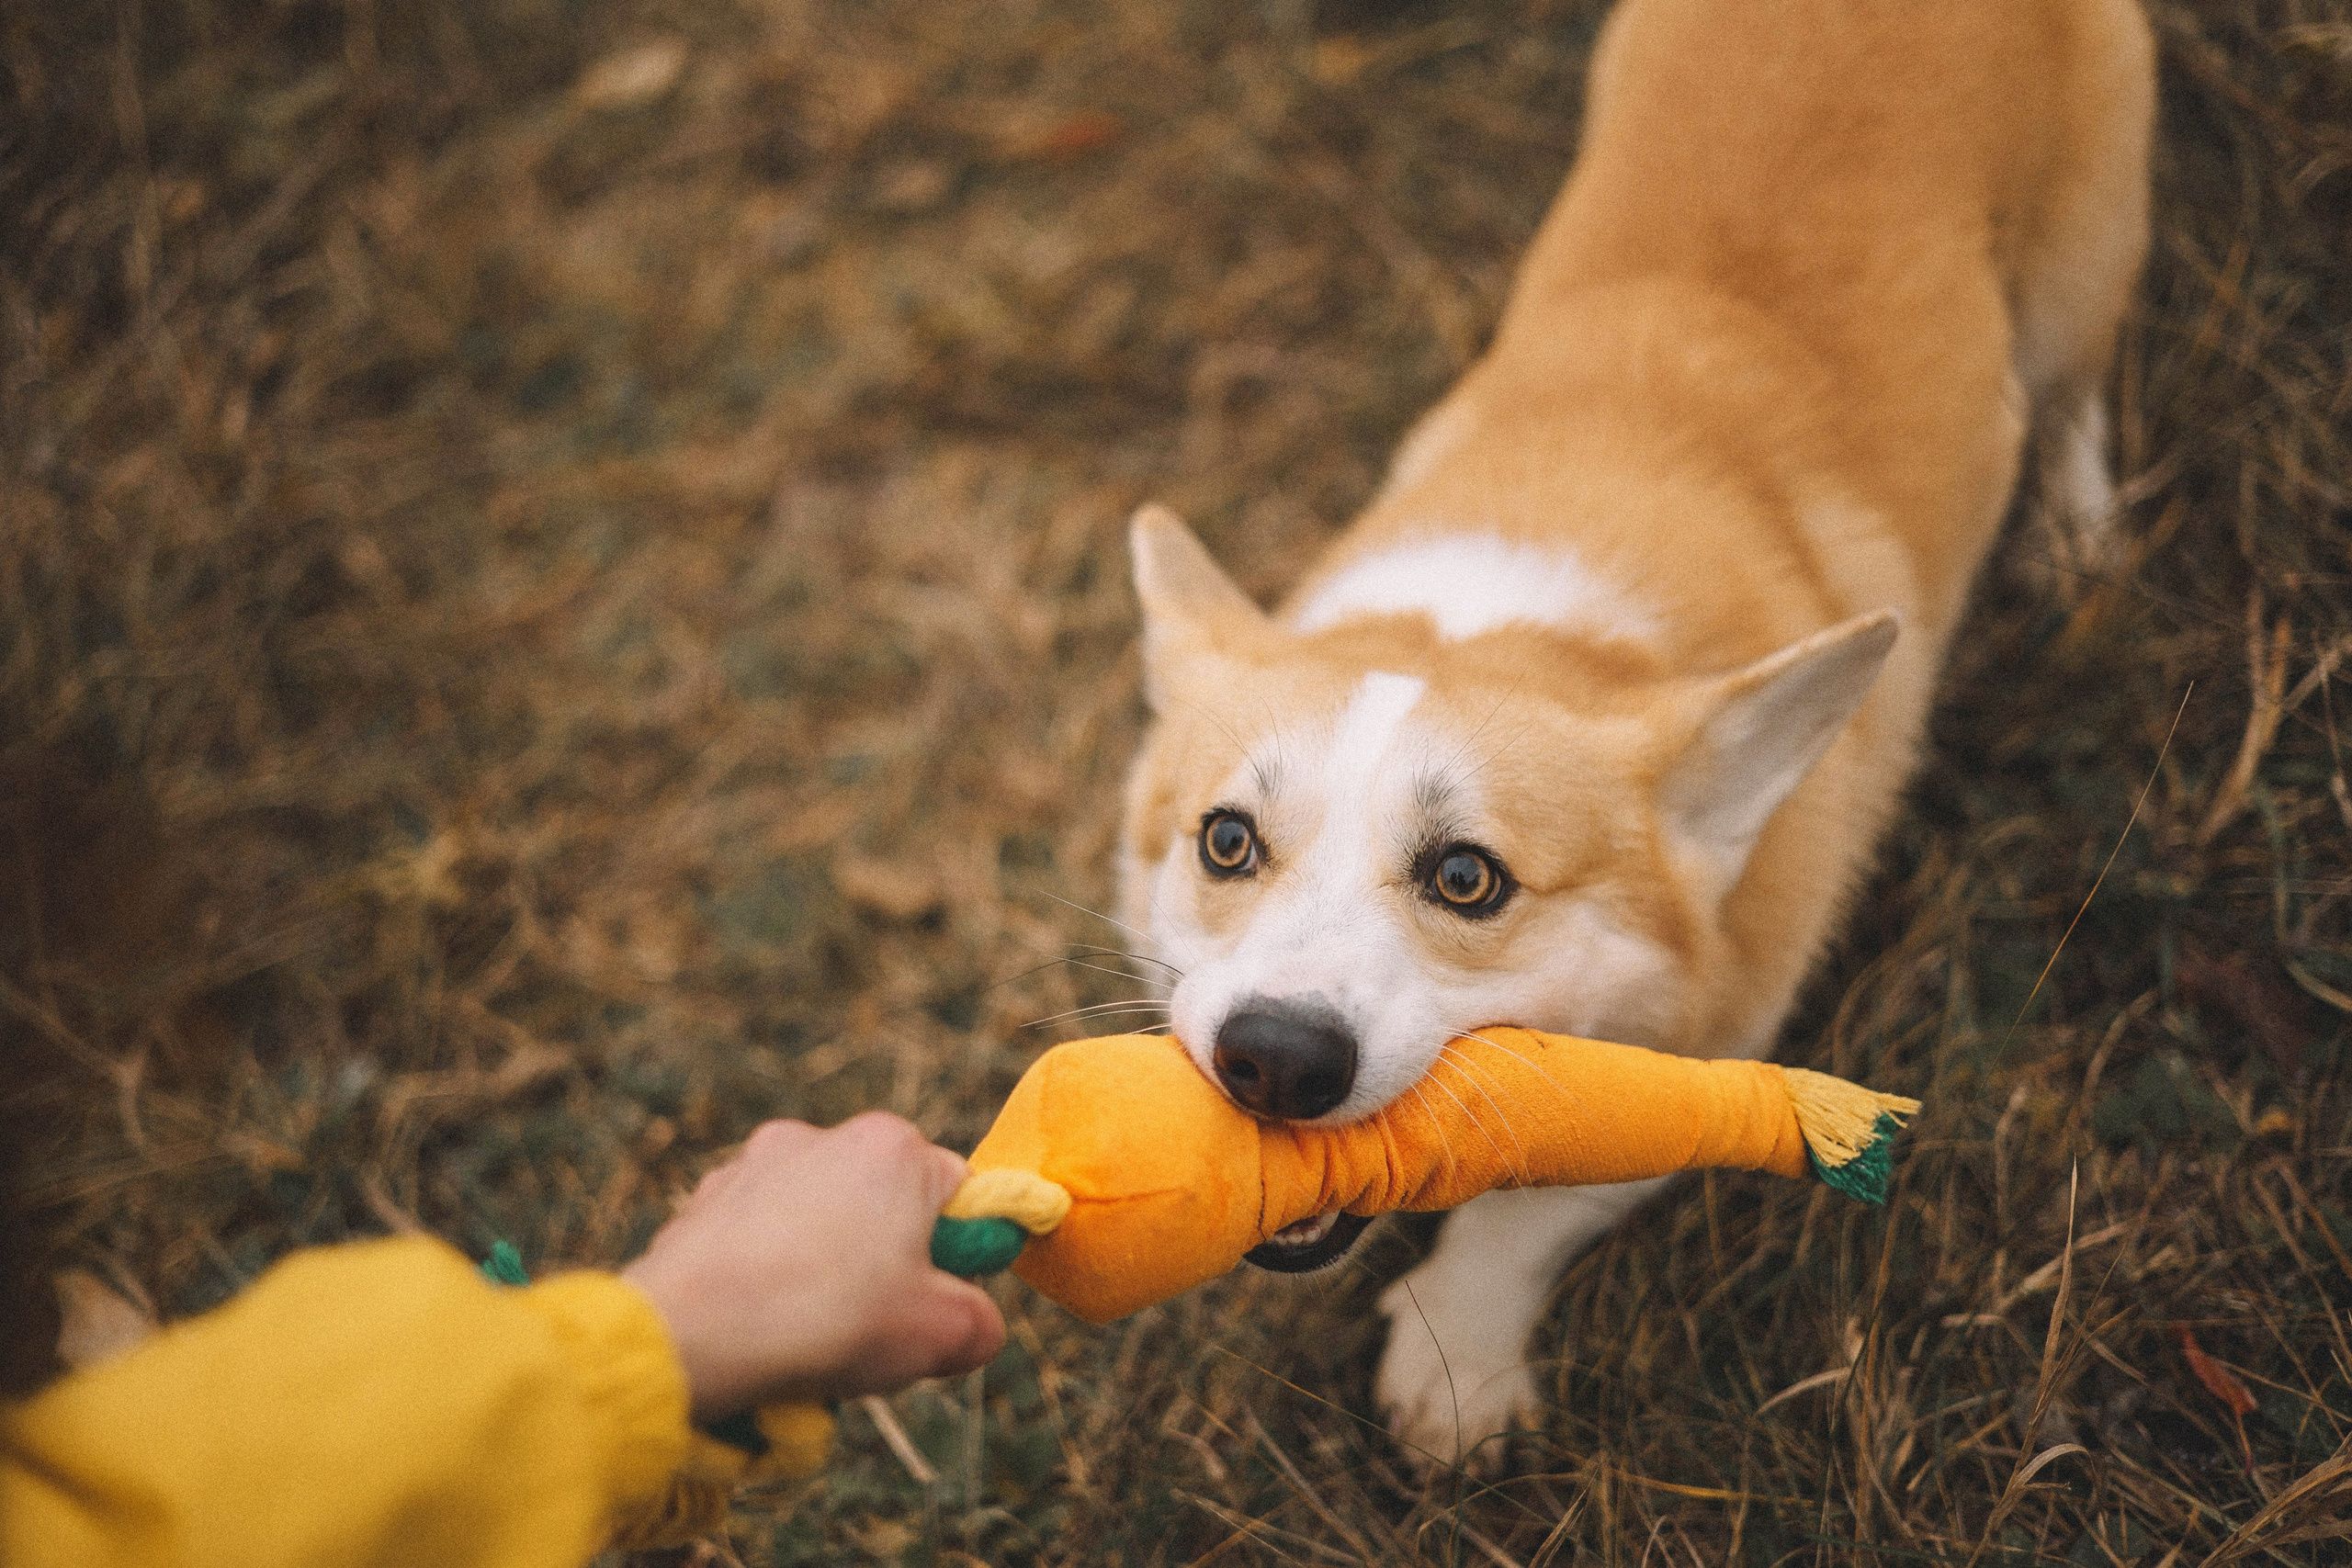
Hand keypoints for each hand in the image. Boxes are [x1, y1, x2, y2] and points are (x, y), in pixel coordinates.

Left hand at [621, 1112, 1005, 1418]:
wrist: (688, 1335)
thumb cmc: (825, 1322)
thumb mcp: (940, 1337)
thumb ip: (981, 1324)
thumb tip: (978, 1326)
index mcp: (892, 1148)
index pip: (958, 1192)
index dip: (958, 1255)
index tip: (936, 1303)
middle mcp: (823, 1137)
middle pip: (885, 1206)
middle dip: (886, 1266)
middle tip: (874, 1329)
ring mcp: (756, 1163)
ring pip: (820, 1223)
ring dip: (825, 1272)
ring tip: (808, 1337)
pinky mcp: (705, 1199)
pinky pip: (761, 1239)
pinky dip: (769, 1275)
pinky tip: (759, 1326)